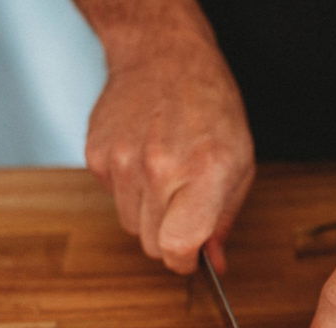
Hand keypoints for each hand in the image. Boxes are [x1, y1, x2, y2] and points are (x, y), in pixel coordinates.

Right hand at [85, 36, 253, 273]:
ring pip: (131, 226)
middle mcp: (159, 169)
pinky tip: (145, 160)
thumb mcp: (239, 166)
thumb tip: (215, 262)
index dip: (184, 262)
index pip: (178, 245)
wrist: (165, 58)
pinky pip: (113, 199)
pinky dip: (129, 191)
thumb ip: (224, 220)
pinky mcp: (97, 155)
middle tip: (184, 209)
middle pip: (153, 245)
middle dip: (170, 239)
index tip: (190, 259)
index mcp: (203, 173)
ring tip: (166, 177)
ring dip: (149, 214)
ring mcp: (122, 161)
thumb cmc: (212, 112)